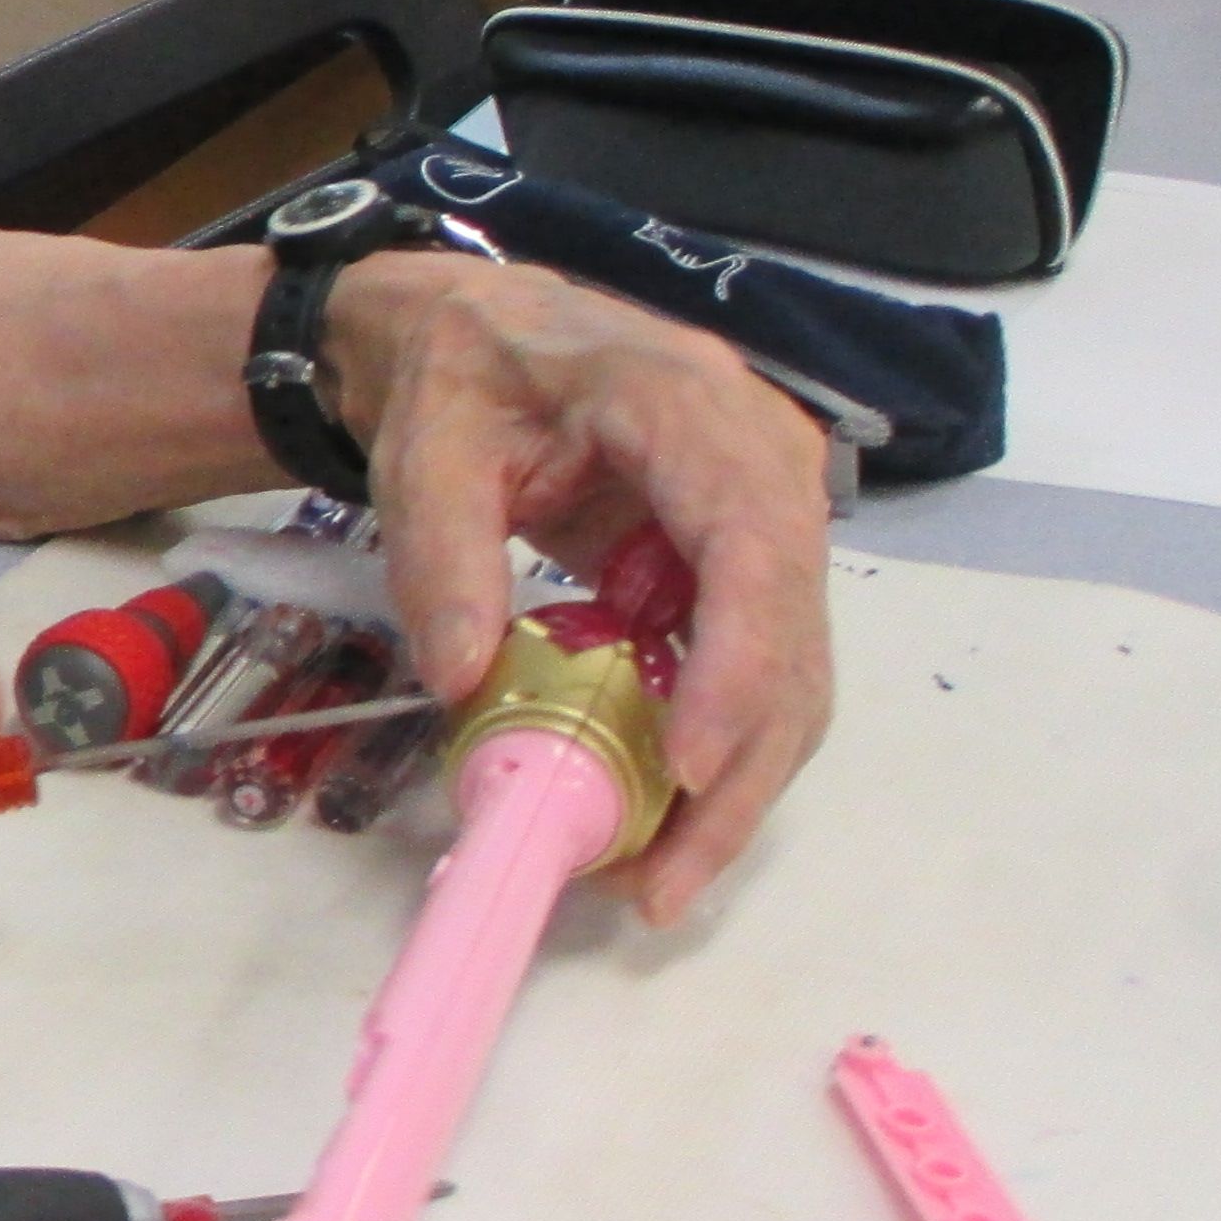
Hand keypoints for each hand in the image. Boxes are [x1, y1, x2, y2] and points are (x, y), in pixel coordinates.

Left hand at [331, 253, 835, 922]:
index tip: (689, 768)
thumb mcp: (428, 454)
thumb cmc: (460, 377)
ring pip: (791, 671)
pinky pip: (754, 668)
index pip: (751, 548)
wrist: (477, 339)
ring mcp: (767, 512)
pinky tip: (659, 816)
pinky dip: (716, 748)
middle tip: (666, 881)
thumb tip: (462, 680)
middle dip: (740, 769)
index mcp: (689, 406)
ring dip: (737, 782)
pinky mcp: (745, 561)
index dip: (734, 666)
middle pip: (792, 635)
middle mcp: (762, 459)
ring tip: (660, 878)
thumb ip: (442, 558)